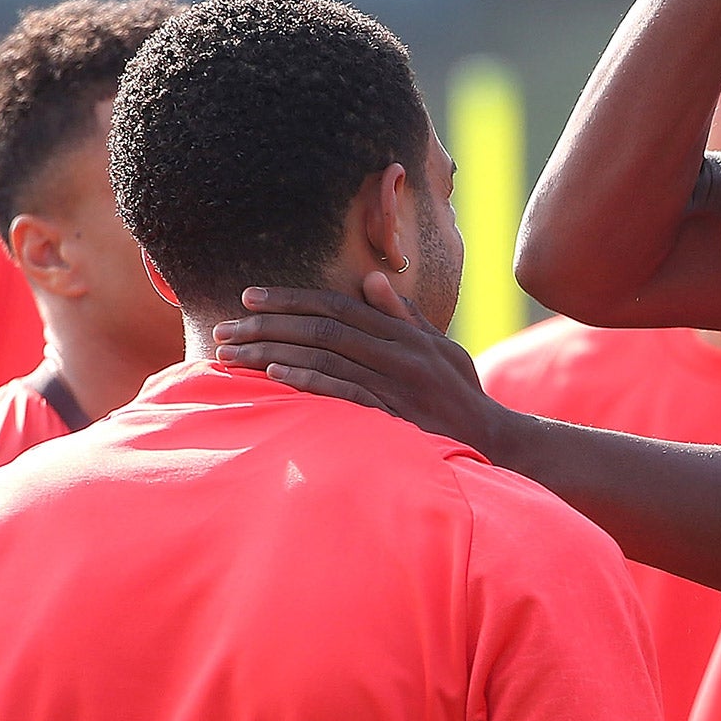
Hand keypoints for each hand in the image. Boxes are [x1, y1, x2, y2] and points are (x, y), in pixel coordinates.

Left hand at [213, 273, 512, 458]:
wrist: (495, 442)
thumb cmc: (462, 395)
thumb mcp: (441, 348)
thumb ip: (403, 316)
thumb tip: (372, 279)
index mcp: (404, 333)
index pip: (338, 305)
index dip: (291, 298)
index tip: (250, 296)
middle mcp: (398, 352)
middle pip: (322, 327)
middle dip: (269, 323)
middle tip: (225, 326)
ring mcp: (395, 384)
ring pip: (326, 357)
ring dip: (274, 352)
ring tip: (233, 353)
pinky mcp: (393, 415)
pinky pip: (343, 393)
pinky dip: (309, 381)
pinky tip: (275, 377)